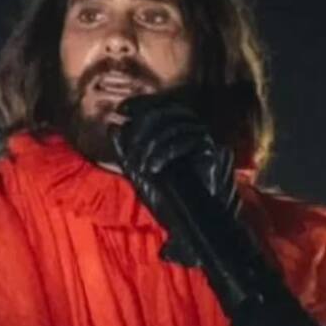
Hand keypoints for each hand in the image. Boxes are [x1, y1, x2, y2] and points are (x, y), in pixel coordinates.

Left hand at [111, 88, 239, 265]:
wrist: (185, 221)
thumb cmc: (164, 198)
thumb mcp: (137, 174)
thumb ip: (125, 152)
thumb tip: (114, 126)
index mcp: (172, 132)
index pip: (158, 105)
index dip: (140, 103)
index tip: (121, 109)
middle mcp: (189, 130)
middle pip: (165, 111)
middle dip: (143, 127)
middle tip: (130, 147)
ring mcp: (201, 139)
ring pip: (175, 124)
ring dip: (152, 144)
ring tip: (141, 166)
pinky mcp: (210, 151)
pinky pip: (190, 140)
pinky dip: (167, 152)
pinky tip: (154, 168)